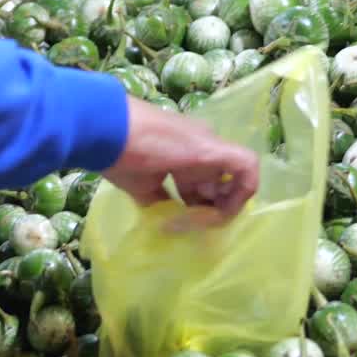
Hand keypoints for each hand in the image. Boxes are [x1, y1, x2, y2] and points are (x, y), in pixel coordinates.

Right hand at [103, 97, 259, 224]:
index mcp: (184, 157)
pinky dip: (241, 192)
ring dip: (227, 205)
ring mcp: (210, 146)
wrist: (110, 131)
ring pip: (238, 178)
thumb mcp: (141, 186)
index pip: (204, 186)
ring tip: (204, 221)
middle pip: (221, 185)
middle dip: (213, 210)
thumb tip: (170, 221)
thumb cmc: (119, 156)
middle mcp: (203, 150)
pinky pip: (246, 169)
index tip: (181, 222)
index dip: (198, 208)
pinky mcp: (216, 149)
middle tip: (194, 225)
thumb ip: (161, 202)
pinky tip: (220, 210)